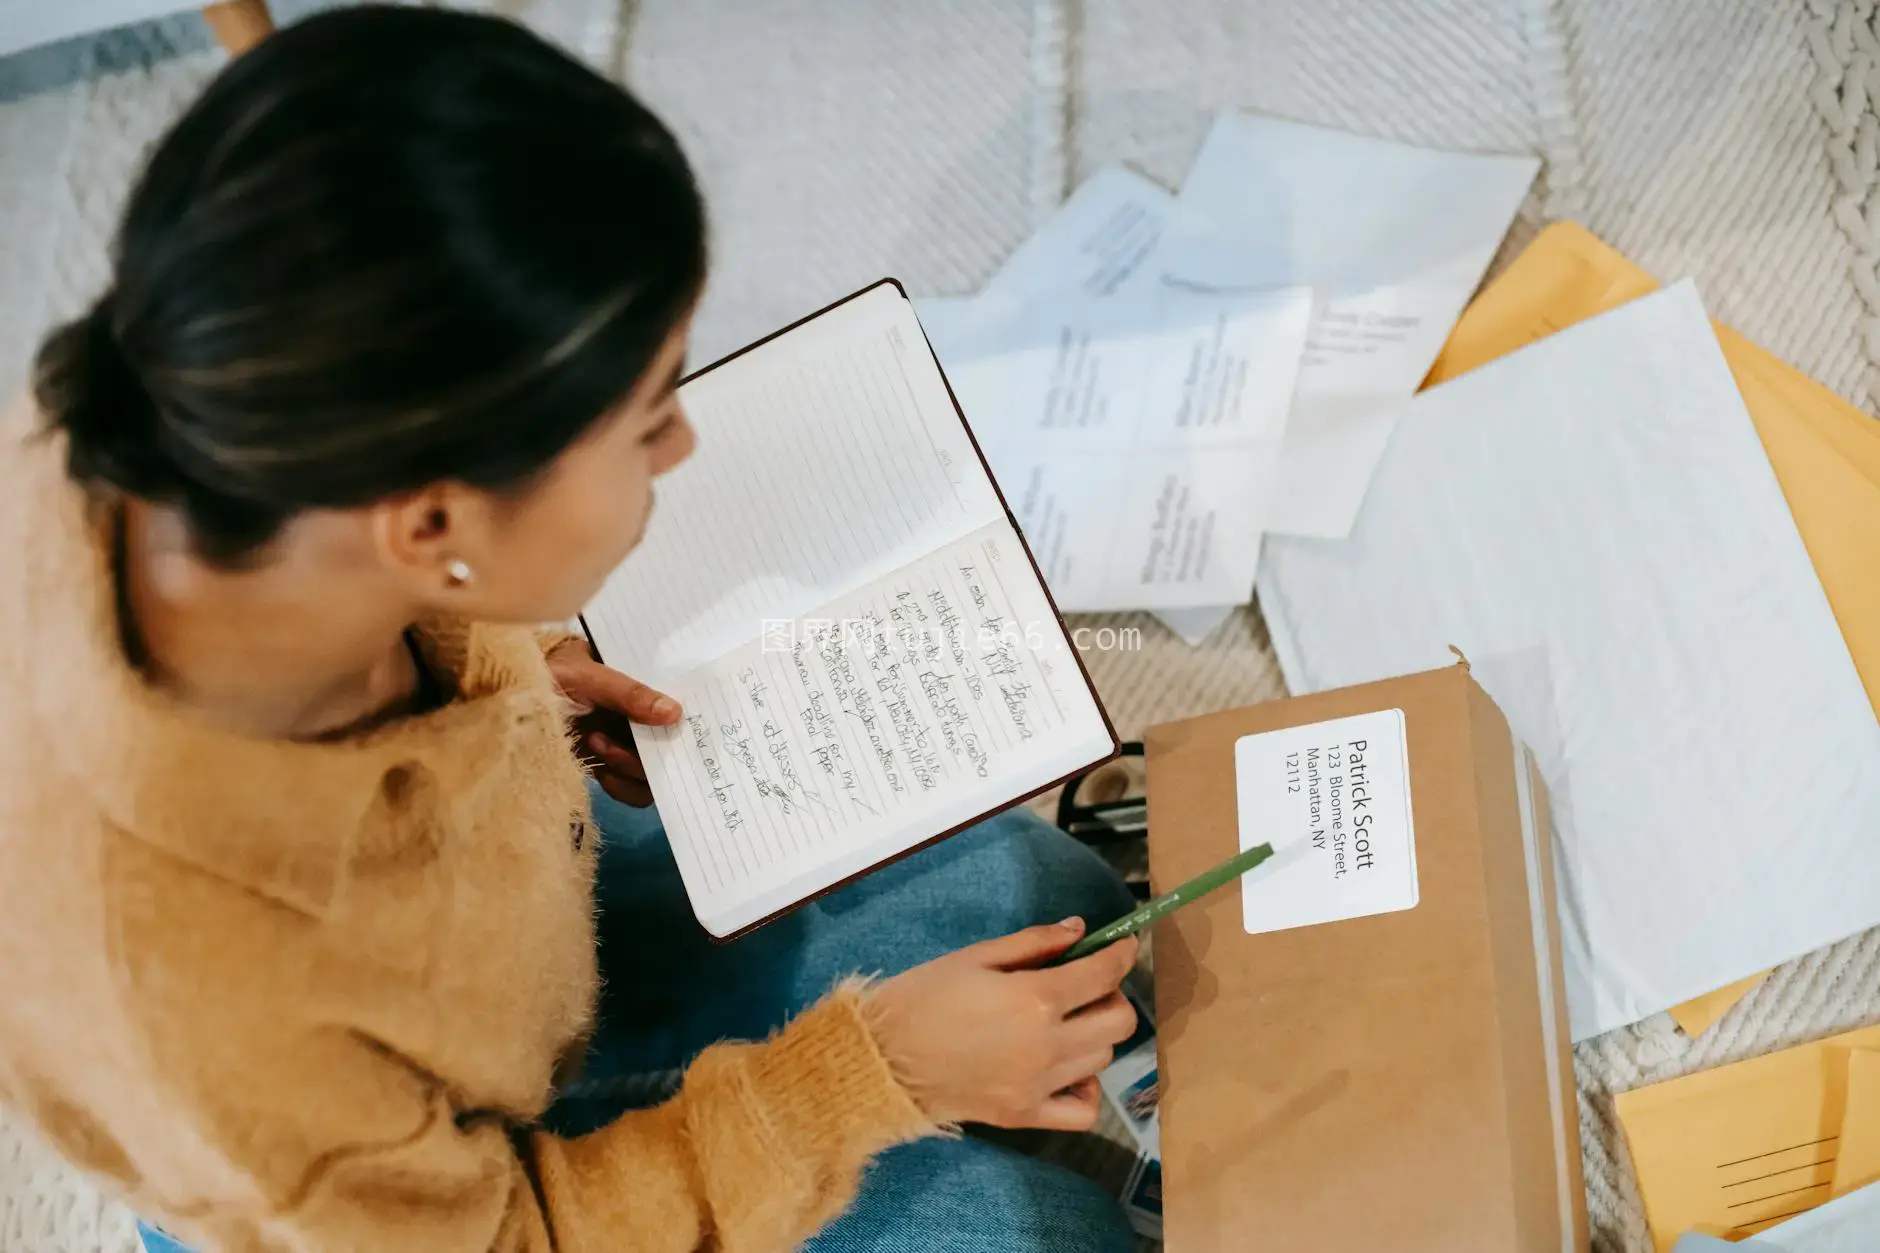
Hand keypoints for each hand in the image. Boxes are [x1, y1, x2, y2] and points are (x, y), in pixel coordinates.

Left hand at [545, 638, 681, 806]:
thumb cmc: (549, 672)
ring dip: (630, 769)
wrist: (505, 697)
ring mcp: (627, 744)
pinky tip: (598, 768)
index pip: (681, 706)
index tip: (680, 732)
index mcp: (643, 687)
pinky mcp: (608, 767)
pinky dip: (619, 785)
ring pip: (654, 774)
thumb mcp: (588, 675)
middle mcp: (641, 718)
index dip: (689, 723)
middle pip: (672, 748)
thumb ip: (629, 693)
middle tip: (611, 742)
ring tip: (597, 745)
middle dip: (648, 754)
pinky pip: (632, 789)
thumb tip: (675, 713)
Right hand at [865, 920, 1138, 1130]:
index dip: (1121, 954)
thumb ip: (1033, 943)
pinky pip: (1083, 1112)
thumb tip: (1079, 930)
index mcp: (1035, 998)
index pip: (1104, 974)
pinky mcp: (1025, 1115)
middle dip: (1113, 995)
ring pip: (1103, 1059)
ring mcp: (1039, 1085)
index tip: (1124, 945)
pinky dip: (1086, 1090)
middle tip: (1089, 985)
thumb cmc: (922, 997)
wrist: (882, 1058)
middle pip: (1119, 1021)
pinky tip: (1067, 1070)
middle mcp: (1047, 1044)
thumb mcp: (975, 956)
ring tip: (1068, 1022)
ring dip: (1096, 1034)